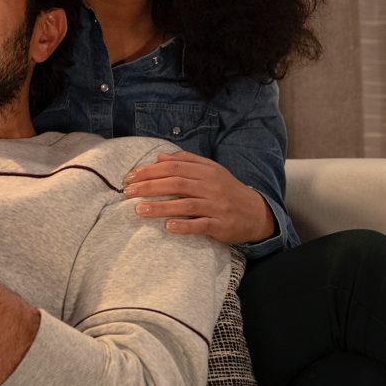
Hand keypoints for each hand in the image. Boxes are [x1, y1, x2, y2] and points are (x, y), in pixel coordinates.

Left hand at [123, 151, 276, 245]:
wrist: (256, 213)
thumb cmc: (227, 192)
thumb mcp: (210, 172)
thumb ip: (187, 162)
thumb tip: (159, 157)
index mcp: (207, 171)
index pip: (174, 167)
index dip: (150, 171)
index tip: (130, 177)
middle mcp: (211, 186)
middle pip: (176, 183)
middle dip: (150, 186)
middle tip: (128, 192)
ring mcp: (217, 206)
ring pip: (186, 204)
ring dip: (161, 207)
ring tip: (139, 210)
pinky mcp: (221, 225)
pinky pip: (201, 225)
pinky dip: (184, 226)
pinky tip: (168, 227)